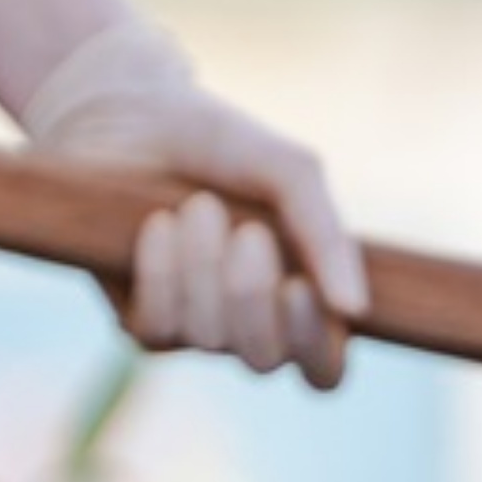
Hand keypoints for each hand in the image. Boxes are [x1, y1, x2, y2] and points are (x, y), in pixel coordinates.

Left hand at [23, 20, 368, 386]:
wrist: (126, 112)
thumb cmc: (219, 142)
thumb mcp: (288, 170)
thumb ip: (327, 234)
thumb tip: (355, 310)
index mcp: (302, 298)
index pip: (324, 369)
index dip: (315, 344)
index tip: (298, 288)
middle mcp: (251, 325)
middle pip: (266, 359)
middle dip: (252, 295)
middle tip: (248, 233)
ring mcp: (195, 330)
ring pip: (211, 339)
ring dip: (205, 267)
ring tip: (199, 205)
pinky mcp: (143, 325)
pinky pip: (160, 328)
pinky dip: (163, 272)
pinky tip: (158, 224)